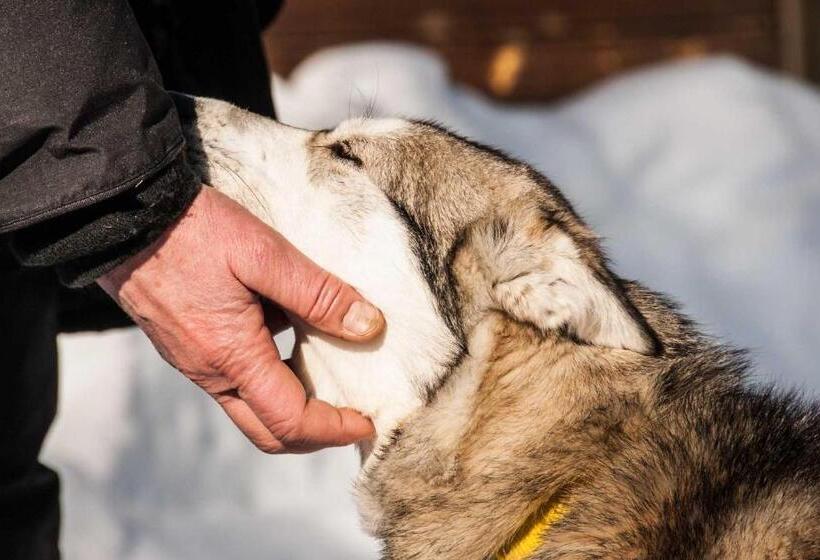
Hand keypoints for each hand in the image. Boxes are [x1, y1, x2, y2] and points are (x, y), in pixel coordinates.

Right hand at [98, 186, 383, 452]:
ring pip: (249, 407)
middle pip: (267, 431)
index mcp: (232, 356)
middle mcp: (209, 371)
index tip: (368, 421)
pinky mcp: (186, 345)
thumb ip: (319, 294)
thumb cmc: (193, 231)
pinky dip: (270, 377)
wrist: (122, 216)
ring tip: (331, 376)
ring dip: (292, 405)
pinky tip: (291, 337)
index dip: (334, 429)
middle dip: (314, 433)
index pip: (291, 421)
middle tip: (352, 415)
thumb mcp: (264, 254)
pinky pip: (234, 380)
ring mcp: (193, 361)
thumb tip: (368, 327)